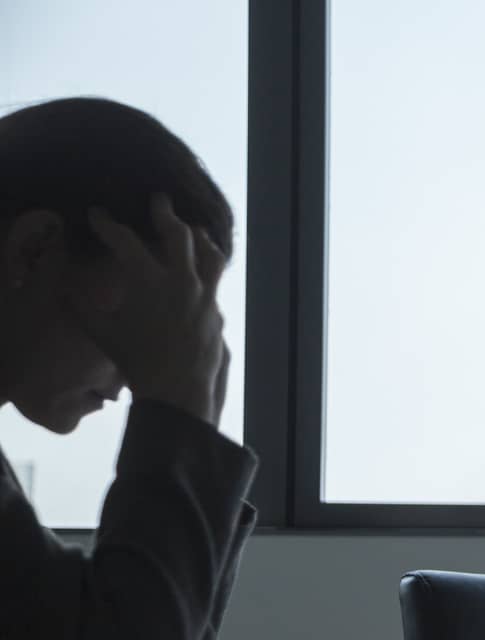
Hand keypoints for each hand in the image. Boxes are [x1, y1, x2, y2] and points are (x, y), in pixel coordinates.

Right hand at [76, 194, 228, 425]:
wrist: (177, 392)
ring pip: (210, 255)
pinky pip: (216, 282)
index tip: (96, 215)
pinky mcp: (217, 312)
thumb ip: (82, 306)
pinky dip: (208, 269)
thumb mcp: (102, 332)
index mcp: (149, 281)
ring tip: (194, 230)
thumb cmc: (136, 362)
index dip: (107, 225)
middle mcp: (182, 282)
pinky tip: (205, 271)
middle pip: (178, 235)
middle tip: (159, 200)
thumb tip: (64, 289)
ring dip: (199, 238)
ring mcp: (205, 296)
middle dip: (165, 213)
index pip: (125, 242)